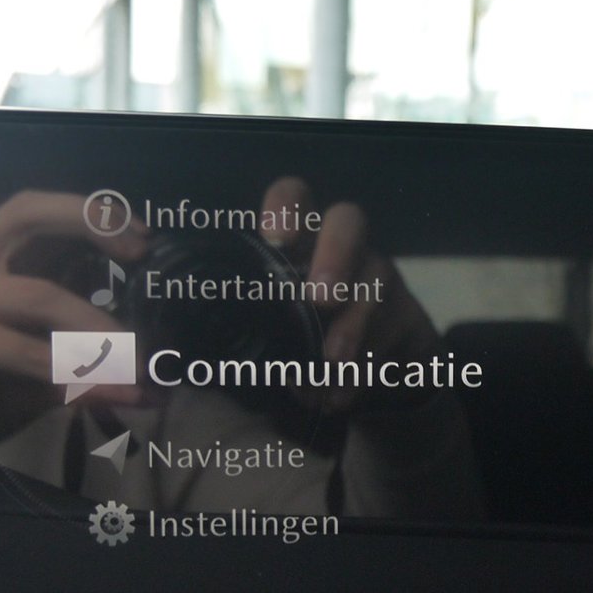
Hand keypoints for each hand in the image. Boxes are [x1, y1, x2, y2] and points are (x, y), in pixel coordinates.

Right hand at [0, 191, 147, 424]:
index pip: (31, 208)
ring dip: (100, 329)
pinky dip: (80, 378)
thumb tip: (148, 364)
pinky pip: (31, 355)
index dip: (86, 211)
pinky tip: (114, 393)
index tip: (138, 234)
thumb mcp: (30, 350)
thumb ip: (74, 342)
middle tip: (138, 252)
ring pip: (43, 296)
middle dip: (90, 221)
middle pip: (28, 215)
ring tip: (139, 361)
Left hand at [260, 178, 440, 413]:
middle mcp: (344, 251)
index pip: (295, 198)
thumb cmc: (300, 346)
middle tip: (321, 298)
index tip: (277, 240)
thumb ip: (237, 330)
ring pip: (377, 279)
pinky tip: (340, 394)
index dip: (287, 208)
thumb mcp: (265, 333)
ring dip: (355, 322)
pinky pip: (396, 330)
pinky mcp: (408, 318)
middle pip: (349, 220)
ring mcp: (381, 281)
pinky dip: (367, 365)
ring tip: (332, 361)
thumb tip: (183, 353)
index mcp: (301, 245)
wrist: (369, 377)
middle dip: (336, 254)